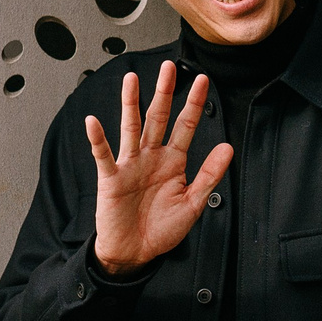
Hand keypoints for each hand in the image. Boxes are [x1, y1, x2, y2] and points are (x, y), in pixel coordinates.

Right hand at [86, 61, 233, 274]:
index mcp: (173, 161)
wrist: (135, 253)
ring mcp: (130, 165)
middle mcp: (151, 157)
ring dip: (130, 104)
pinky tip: (93, 122)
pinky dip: (98, 139)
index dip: (193, 104)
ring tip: (131, 80)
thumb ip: (210, 174)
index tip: (202, 80)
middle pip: (158, 118)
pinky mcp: (111, 179)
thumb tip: (228, 147)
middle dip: (164, 92)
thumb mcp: (193, 203)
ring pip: (131, 128)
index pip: (185, 126)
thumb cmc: (161, 229)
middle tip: (169, 67)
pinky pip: (104, 155)